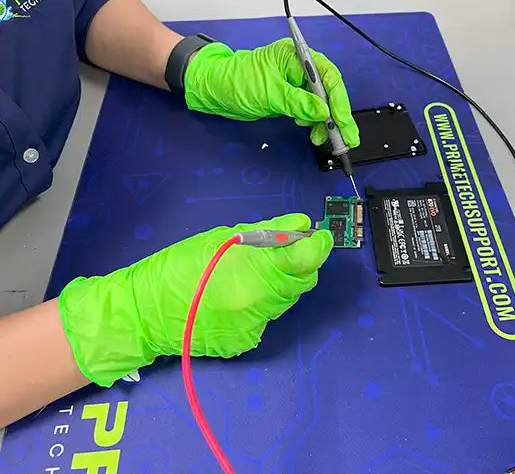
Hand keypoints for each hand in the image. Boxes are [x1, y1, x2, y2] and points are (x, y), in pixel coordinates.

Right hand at [58, 214, 332, 386]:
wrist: (143, 314)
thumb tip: (300, 224)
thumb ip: (266, 232)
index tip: (319, 236)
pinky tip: (234, 298)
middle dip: (299, 264)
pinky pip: (264, 318)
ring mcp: (255, 326)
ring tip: (249, 274)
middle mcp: (261, 304)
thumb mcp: (222, 238)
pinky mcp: (246, 343)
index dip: (318, 245)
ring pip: (284, 301)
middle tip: (283, 251)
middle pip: (301, 282)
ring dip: (278, 284)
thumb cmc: (177, 266)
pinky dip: (259, 305)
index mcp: (255, 272)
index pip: (307, 259)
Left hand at [183, 38, 359, 147]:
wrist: (213, 89)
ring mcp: (295, 83)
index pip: (327, 77)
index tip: (343, 122)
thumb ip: (297, 102)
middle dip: (338, 116)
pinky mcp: (289, 97)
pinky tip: (312, 132)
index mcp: (296, 57)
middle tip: (347, 138)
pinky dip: (313, 123)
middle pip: (329, 91)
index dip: (338, 100)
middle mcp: (299, 68)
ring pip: (321, 104)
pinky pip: (309, 110)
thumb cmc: (236, 81)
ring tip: (322, 138)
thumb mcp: (269, 93)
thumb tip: (323, 112)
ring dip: (325, 123)